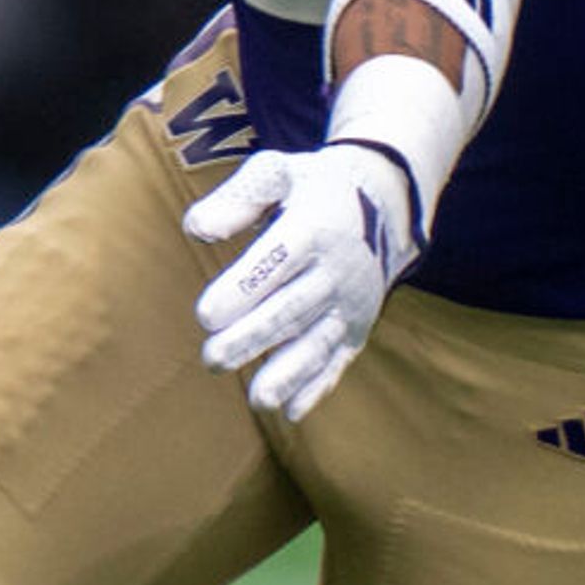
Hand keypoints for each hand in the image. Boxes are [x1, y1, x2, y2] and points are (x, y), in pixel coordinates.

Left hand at [183, 139, 420, 423]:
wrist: (387, 200)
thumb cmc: (313, 187)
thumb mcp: (278, 173)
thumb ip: (237, 199)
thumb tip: (197, 229)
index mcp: (314, 226)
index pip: (278, 260)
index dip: (244, 288)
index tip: (206, 315)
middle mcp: (338, 269)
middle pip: (292, 308)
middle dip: (253, 337)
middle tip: (212, 360)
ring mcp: (353, 302)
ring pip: (318, 341)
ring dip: (288, 372)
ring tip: (258, 399)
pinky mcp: (359, 326)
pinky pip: (339, 359)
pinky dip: (318, 386)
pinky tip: (290, 411)